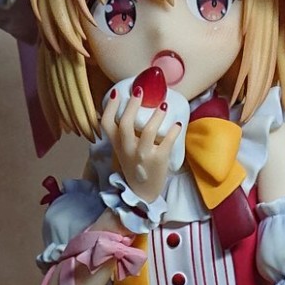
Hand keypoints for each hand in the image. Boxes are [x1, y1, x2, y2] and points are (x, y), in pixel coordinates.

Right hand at [101, 89, 182, 206]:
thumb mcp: (123, 151)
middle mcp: (127, 149)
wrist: (143, 193)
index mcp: (117, 145)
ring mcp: (143, 155)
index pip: (106, 124)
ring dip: (157, 116)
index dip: (109, 107)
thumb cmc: (135, 167)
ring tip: (163, 105)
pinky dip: (174, 131)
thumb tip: (132, 109)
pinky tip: (178, 124)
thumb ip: (124, 135)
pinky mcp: (158, 160)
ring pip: (148, 131)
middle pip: (125, 123)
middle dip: (133, 105)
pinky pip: (167, 142)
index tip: (117, 92)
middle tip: (141, 90)